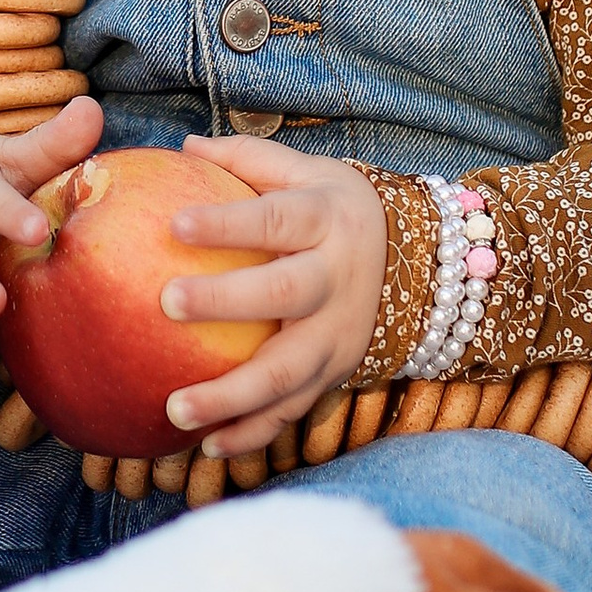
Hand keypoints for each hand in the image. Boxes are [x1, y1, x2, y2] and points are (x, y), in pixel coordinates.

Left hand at [158, 134, 386, 458]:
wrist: (425, 265)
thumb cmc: (338, 211)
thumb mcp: (309, 173)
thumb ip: (248, 161)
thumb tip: (185, 147)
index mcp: (326, 220)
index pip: (274, 220)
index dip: (227, 223)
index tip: (174, 224)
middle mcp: (336, 279)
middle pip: (284, 294)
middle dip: (226, 301)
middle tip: (166, 303)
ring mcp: (339, 334)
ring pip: (289, 370)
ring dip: (232, 395)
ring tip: (175, 409)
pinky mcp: (336, 374)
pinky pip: (295, 409)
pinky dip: (255, 432)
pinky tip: (209, 444)